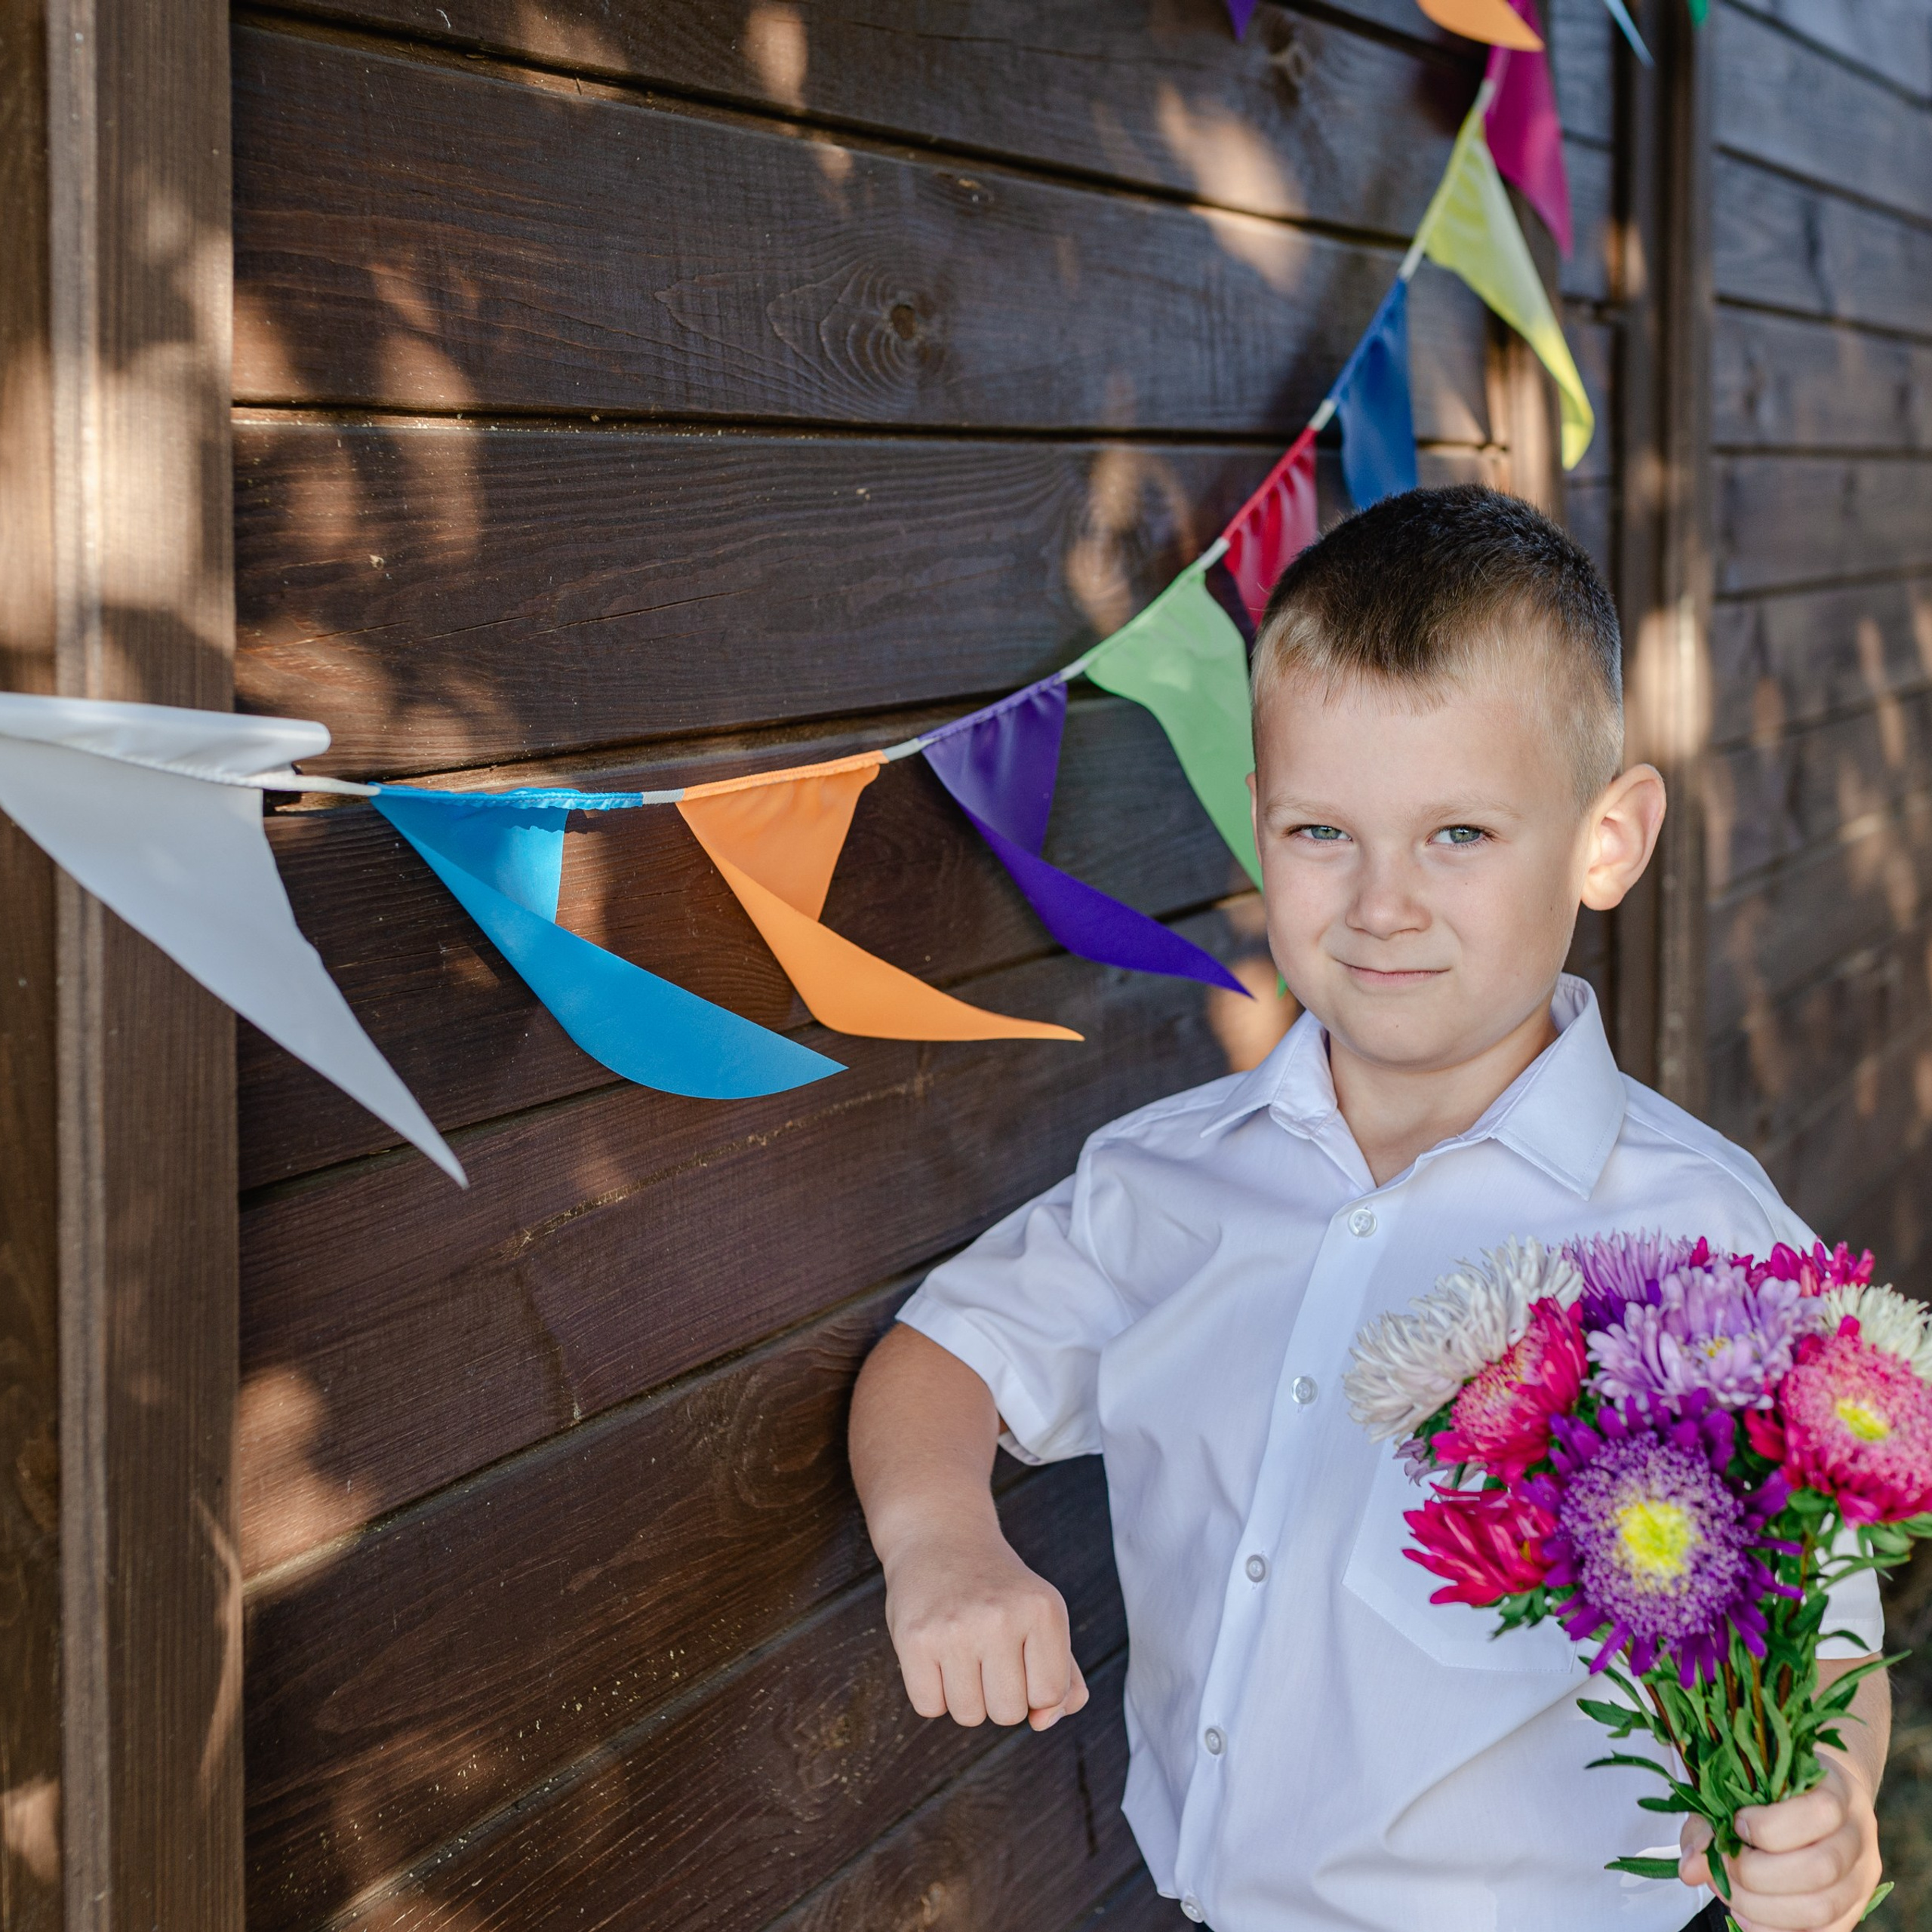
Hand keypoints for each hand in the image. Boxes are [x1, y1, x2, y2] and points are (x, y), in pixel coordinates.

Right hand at [881, 1521, 1089, 1731]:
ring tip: (961, 1650)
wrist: (940, 1537)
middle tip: (986, 1649)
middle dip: (998, 1694)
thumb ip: (1063, 1676)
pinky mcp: (914, 1638)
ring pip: (969, 1716)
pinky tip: (935, 1654)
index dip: (1034, 1688)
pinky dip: (932, 1692)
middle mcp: (1001, 1616)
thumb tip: (1042, 1722)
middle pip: (1008, 1713)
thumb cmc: (998, 1590)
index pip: (1050, 1695)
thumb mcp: (1042, 1616)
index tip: (1020, 1655)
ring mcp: (955, 1627)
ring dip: (965, 1695)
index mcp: (1044, 1609)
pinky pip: (929, 1707)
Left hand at [1680, 1759, 1881, 1930]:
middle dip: (1757, 1875)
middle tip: (1724, 1868)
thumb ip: (1712, 1822)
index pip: (1819, 1812)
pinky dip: (1779, 1930)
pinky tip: (1749, 1916)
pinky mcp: (1857, 1909)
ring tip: (1730, 1897)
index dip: (1770, 1826)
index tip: (1736, 1825)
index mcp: (1837, 1790)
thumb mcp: (1742, 1786)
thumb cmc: (1773, 1789)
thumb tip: (1689, 1869)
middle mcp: (1858, 1835)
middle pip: (1819, 1868)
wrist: (1822, 1796)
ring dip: (1764, 1909)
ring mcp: (1862, 1877)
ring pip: (1823, 1908)